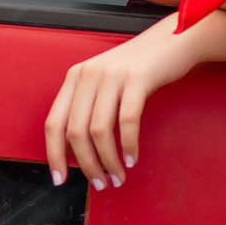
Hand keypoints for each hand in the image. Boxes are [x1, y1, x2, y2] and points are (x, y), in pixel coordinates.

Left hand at [44, 14, 198, 189]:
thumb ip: (86, 108)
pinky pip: (127, 121)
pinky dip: (129, 145)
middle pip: (75, 131)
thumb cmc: (138, 68)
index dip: (54, 155)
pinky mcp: (137, 77)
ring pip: (99, 130)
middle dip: (86, 165)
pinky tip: (132, 159)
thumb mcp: (104, 83)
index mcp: (75, 77)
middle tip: (99, 184)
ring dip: (107, 161)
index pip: (53, 123)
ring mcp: (112, 74)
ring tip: (117, 177)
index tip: (60, 179)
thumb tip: (73, 151)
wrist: (172, 41)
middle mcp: (88, 74)